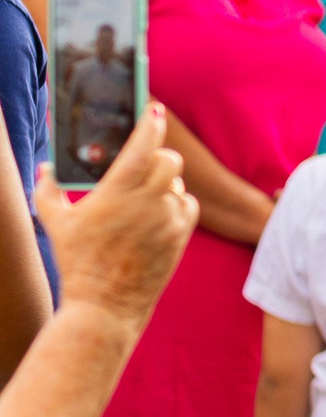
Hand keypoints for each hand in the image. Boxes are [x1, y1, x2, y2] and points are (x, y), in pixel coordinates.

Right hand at [37, 104, 195, 333]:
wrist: (106, 305)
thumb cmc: (76, 262)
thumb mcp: (54, 222)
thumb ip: (47, 189)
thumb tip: (46, 168)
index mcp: (117, 192)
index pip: (144, 144)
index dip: (152, 123)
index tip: (154, 111)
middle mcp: (149, 202)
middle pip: (168, 159)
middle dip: (156, 155)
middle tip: (141, 162)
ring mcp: (169, 219)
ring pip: (177, 182)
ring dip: (163, 181)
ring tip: (141, 194)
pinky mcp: (182, 236)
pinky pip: (187, 204)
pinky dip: (176, 202)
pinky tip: (158, 210)